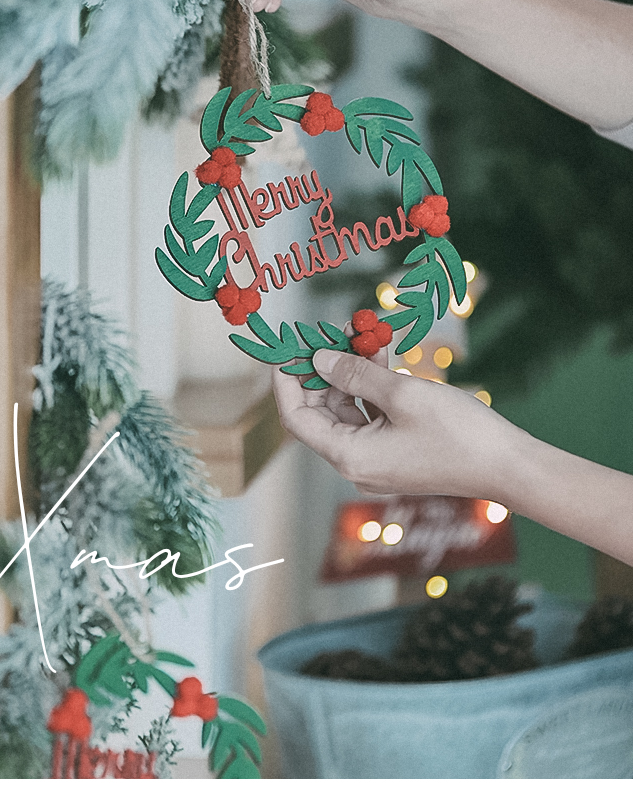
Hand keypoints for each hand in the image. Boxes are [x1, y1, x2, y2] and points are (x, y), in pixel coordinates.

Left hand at [272, 346, 528, 501]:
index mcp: (349, 456)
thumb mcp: (403, 395)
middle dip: (324, 367)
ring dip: (352, 370)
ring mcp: (378, 458)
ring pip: (349, 407)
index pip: (297, 417)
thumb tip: (319, 359)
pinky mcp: (398, 450)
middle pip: (322, 411)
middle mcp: (357, 463)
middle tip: (329, 330)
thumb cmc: (458, 433)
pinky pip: (373, 414)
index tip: (287, 348)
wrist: (510, 466)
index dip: (287, 381)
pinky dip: (373, 384)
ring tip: (361, 331)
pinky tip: (382, 350)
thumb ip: (356, 374)